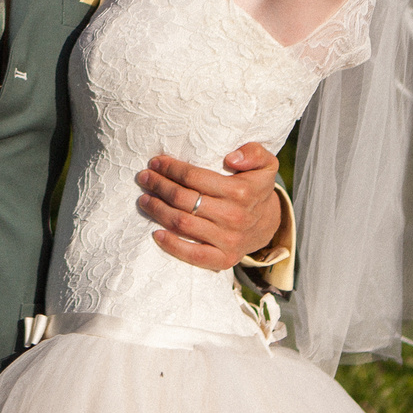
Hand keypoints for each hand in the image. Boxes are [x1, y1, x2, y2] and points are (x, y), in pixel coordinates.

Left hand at [136, 143, 282, 271]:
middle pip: (184, 199)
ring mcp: (229, 240)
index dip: (171, 169)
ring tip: (144, 199)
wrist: (268, 223)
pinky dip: (172, 245)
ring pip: (183, 223)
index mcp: (242, 191)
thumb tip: (231, 158)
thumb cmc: (256, 187)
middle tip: (145, 177)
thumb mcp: (265, 163)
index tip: (156, 162)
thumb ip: (253, 152)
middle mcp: (234, 216)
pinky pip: (193, 254)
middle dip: (159, 186)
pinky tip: (156, 233)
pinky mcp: (224, 259)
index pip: (195, 177)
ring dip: (158, 210)